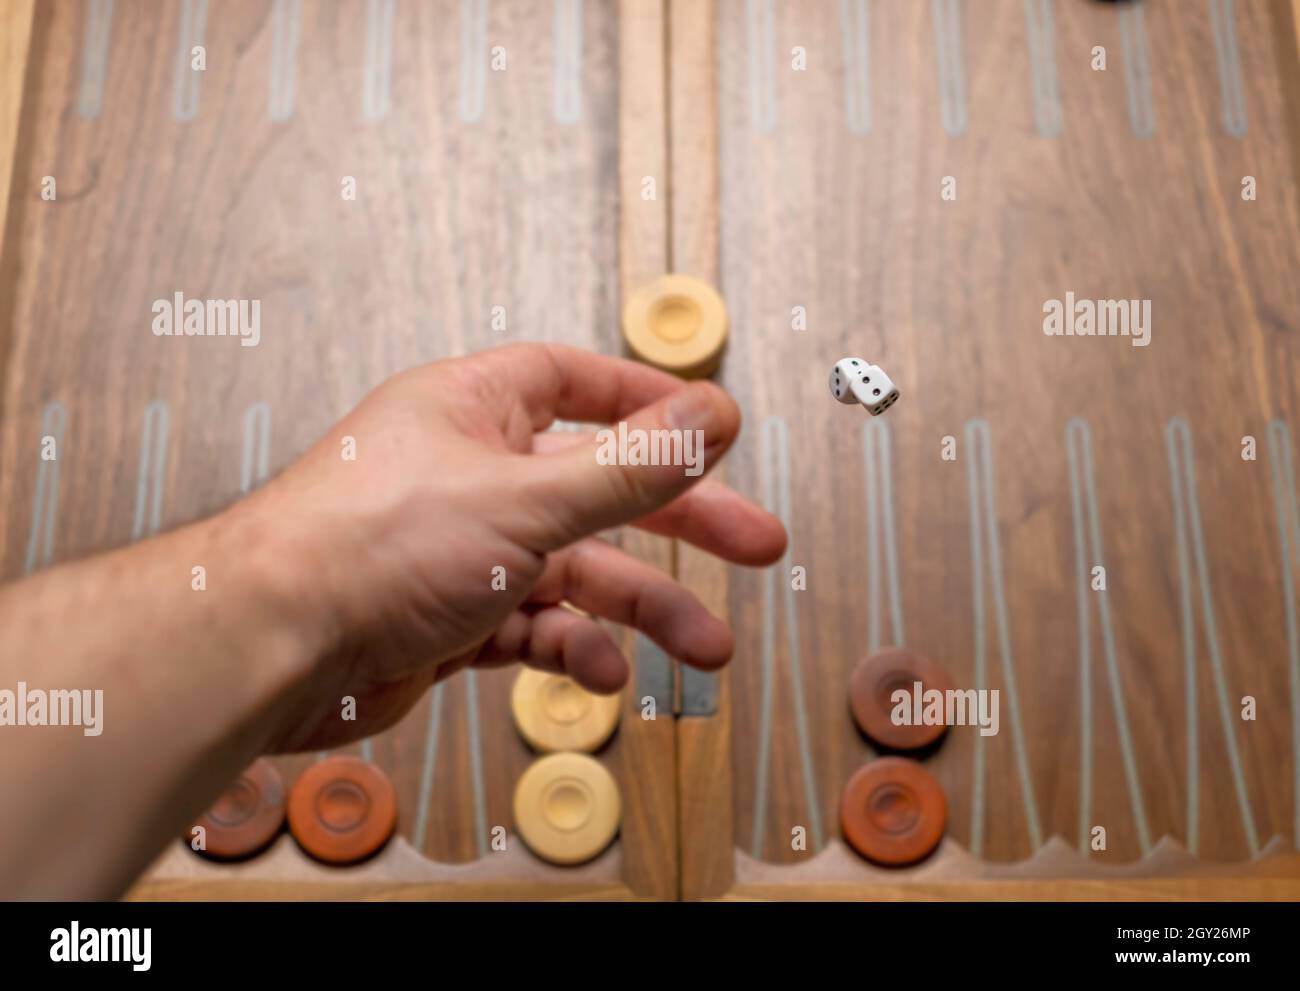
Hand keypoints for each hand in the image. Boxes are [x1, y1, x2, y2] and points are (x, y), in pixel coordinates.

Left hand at [240, 344, 785, 751]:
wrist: (269, 647)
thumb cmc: (366, 545)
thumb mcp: (527, 498)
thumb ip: (630, 464)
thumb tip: (713, 413)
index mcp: (476, 409)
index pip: (578, 382)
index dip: (650, 403)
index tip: (712, 427)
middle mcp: (471, 472)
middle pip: (601, 485)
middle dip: (682, 520)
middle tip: (755, 543)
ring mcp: (461, 547)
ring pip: (576, 569)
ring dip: (642, 608)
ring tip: (705, 645)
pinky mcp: (450, 617)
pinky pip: (533, 627)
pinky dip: (571, 648)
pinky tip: (601, 672)